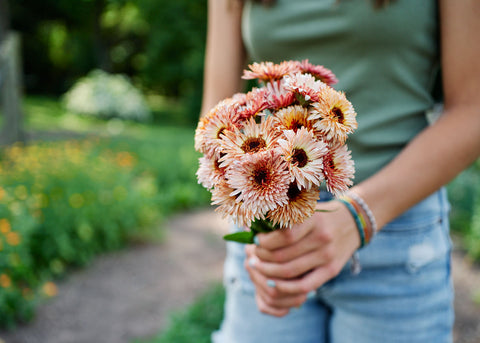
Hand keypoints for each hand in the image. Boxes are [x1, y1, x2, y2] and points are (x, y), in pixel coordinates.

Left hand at [244, 200, 359, 316]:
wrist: (352, 222)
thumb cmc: (317, 216)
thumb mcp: (303, 209)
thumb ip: (281, 217)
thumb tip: (248, 227)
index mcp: (312, 219)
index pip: (284, 235)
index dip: (265, 241)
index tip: (256, 240)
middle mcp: (322, 237)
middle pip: (283, 255)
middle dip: (262, 257)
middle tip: (253, 255)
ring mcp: (327, 255)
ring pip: (289, 271)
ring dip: (268, 272)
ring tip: (258, 267)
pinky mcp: (331, 270)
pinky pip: (304, 285)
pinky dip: (285, 287)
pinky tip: (272, 283)